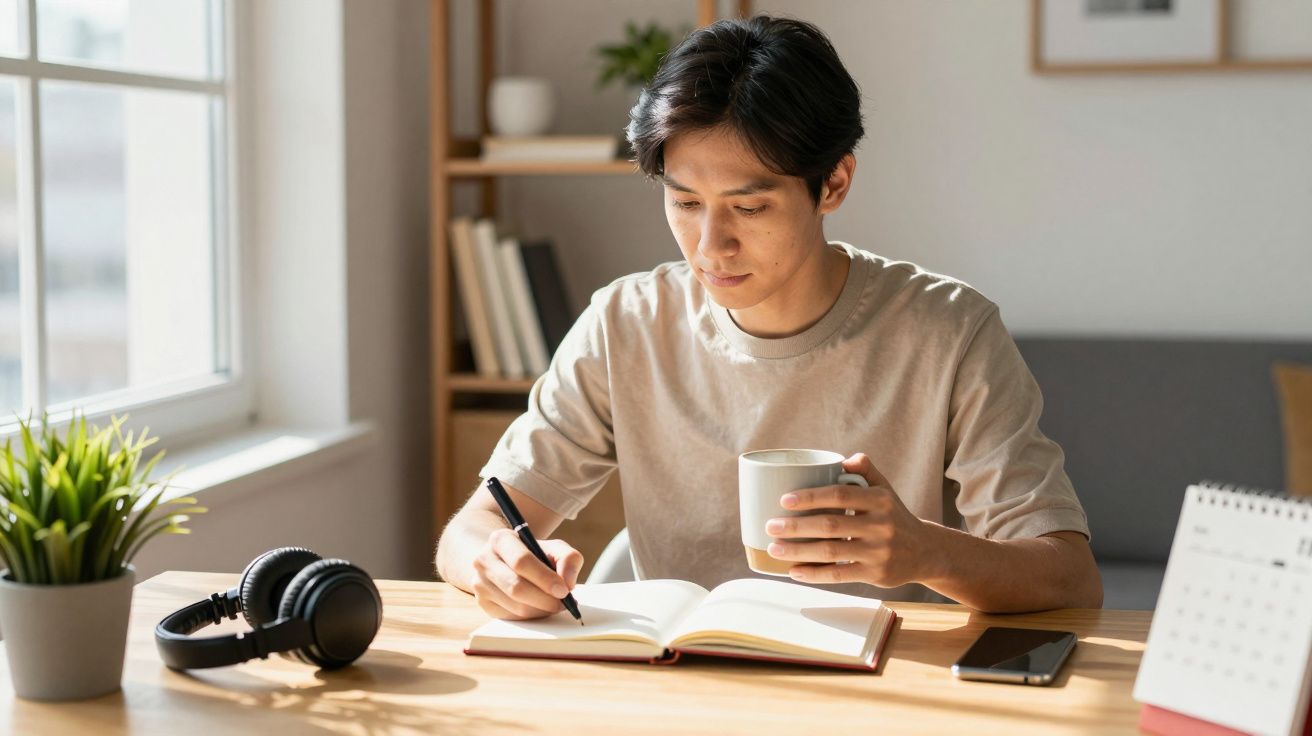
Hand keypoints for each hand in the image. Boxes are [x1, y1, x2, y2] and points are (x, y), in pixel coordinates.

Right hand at [470, 528, 583, 619]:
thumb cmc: (534, 554)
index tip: (564, 590)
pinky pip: (511, 617)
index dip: (545, 578)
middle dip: (545, 599)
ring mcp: (479, 583)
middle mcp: (483, 560)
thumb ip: (568, 559)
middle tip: (564, 603)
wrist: (508, 561)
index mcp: (500, 540)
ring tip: (555, 604)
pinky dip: (531, 616)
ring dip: (541, 610)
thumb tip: (568, 583)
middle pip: (516, 587)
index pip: (521, 562)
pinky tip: (540, 607)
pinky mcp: (482, 603)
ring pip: (515, 606)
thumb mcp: (554, 548)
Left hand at [764, 453, 931, 586]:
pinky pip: (839, 575)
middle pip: (830, 525)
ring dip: (798, 551)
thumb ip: (865, 471)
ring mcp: (878, 552)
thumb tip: (843, 459)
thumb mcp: (885, 489)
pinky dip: (814, 574)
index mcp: (879, 500)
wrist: (924, 551)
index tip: (784, 500)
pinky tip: (794, 571)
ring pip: (831, 552)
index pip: (839, 495)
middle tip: (770, 526)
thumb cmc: (894, 515)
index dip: (810, 497)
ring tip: (774, 548)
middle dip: (796, 526)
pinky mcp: (875, 574)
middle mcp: (881, 525)